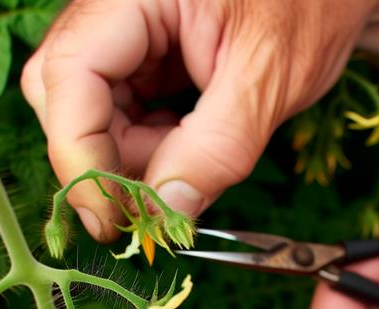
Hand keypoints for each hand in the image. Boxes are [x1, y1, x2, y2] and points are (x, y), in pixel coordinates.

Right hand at [22, 0, 375, 240]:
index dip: (80, 156)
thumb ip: (217, 148)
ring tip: (198, 157)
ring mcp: (125, 31)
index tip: (113, 218)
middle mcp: (115, 9)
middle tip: (161, 198)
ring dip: (134, 157)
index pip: (69, 76)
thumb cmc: (312, 5)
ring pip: (92, 111)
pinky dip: (151, 145)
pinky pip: (123, 111)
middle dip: (108, 158)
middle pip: (66, 96)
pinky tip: (192, 144)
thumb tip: (164, 211)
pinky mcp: (142, 56)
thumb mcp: (270, 78)